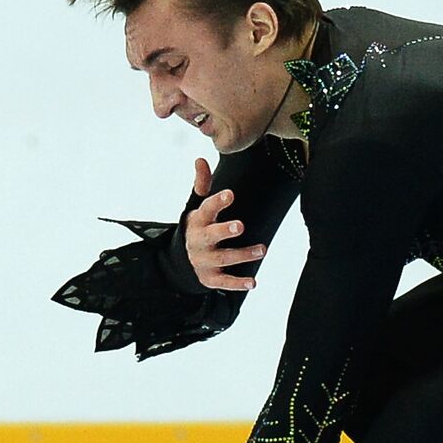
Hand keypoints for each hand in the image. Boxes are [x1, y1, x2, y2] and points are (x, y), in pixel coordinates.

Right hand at [183, 157, 266, 290]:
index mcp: (197, 221)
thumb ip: (202, 185)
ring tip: (262, 249)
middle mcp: (199, 241)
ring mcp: (204, 261)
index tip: (230, 193)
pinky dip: (237, 283)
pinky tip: (252, 283)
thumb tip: (200, 159)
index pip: (206, 209)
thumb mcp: (196, 206)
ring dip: (242, 255)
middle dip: (224, 231)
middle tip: (240, 225)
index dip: (217, 202)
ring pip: (223, 259)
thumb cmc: (197, 227)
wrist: (179, 261)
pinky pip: (224, 282)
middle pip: (211, 236)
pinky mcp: (210, 279)